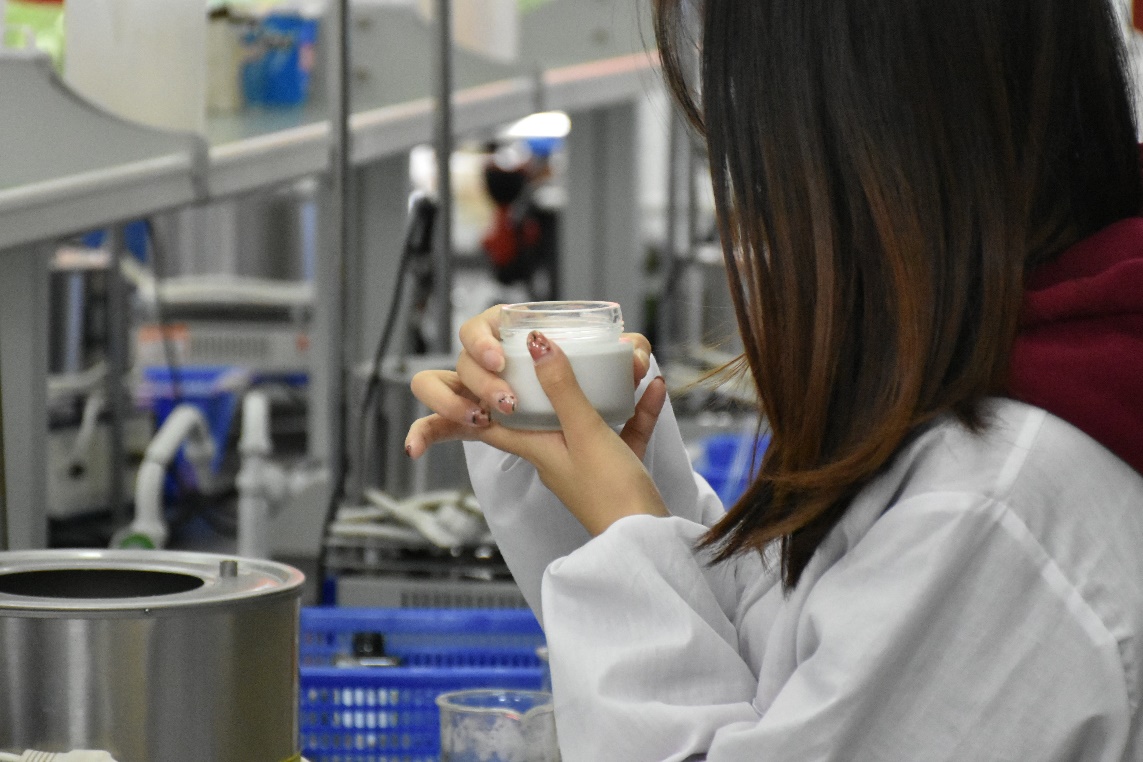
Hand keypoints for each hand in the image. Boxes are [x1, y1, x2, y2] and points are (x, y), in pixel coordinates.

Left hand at [407, 308, 666, 535]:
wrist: (646, 540)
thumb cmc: (608, 493)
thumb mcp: (583, 432)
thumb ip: (562, 389)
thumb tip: (537, 345)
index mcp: (536, 448)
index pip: (490, 422)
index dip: (474, 399)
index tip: (471, 371)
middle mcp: (556, 453)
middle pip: (543, 411)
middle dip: (551, 379)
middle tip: (556, 350)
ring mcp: (587, 460)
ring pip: (588, 414)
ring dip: (604, 386)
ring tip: (624, 362)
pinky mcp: (617, 467)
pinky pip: (624, 427)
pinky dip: (637, 407)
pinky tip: (655, 387)